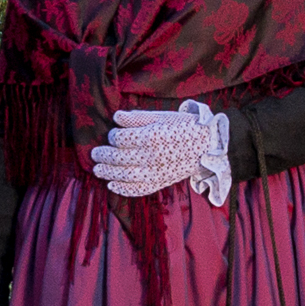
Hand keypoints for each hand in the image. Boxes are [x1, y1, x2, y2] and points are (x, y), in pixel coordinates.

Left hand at [98, 100, 232, 204]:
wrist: (209, 145)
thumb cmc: (186, 126)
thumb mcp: (163, 116)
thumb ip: (138, 118)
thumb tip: (116, 117)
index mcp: (152, 136)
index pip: (121, 139)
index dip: (113, 136)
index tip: (113, 134)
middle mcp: (152, 156)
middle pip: (119, 158)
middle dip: (104, 156)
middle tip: (95, 153)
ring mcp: (157, 172)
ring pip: (125, 176)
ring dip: (108, 173)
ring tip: (97, 170)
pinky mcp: (161, 182)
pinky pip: (139, 189)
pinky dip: (123, 189)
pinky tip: (112, 185)